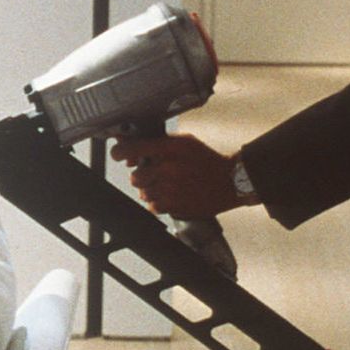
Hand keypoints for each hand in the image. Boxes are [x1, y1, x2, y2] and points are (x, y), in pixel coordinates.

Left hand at [110, 133, 243, 218]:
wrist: (230, 181)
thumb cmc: (206, 160)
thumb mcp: (184, 142)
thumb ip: (157, 143)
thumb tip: (129, 149)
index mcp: (170, 148)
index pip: (131, 149)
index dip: (120, 152)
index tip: (118, 154)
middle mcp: (169, 169)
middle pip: (135, 177)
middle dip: (142, 175)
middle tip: (154, 173)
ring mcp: (171, 190)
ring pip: (143, 193)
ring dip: (151, 190)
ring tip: (167, 185)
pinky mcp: (175, 207)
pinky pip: (153, 207)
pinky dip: (159, 203)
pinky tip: (172, 195)